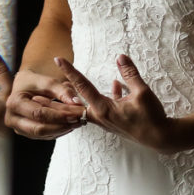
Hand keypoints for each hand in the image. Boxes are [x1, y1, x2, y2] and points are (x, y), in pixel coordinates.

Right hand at [5, 64, 85, 138]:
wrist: (25, 86)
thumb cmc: (36, 82)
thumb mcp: (47, 82)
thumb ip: (63, 91)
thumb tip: (78, 103)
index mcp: (15, 102)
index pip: (39, 114)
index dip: (59, 116)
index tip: (76, 115)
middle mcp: (12, 118)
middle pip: (40, 128)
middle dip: (62, 126)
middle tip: (80, 121)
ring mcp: (18, 127)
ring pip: (43, 134)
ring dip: (63, 130)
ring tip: (78, 122)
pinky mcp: (26, 132)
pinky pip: (44, 136)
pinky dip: (59, 131)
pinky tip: (70, 125)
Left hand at [56, 55, 179, 151]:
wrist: (160, 138)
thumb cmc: (152, 116)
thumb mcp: (142, 92)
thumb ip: (130, 74)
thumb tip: (120, 56)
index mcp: (104, 109)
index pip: (82, 86)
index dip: (70, 71)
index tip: (58, 60)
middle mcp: (100, 117)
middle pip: (71, 107)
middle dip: (53, 102)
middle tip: (33, 98)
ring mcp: (105, 122)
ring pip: (83, 110)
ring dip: (70, 103)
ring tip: (57, 97)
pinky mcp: (112, 124)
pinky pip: (100, 110)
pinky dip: (101, 99)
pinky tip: (115, 86)